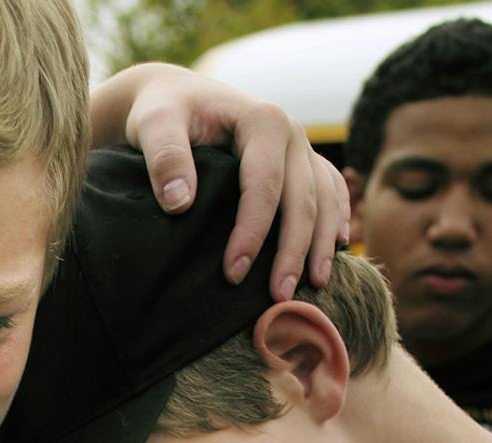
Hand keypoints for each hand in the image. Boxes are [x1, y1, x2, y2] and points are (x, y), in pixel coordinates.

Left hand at [97, 62, 350, 295]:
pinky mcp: (302, 161)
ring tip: (314, 286)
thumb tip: (180, 203)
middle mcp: (291, 132)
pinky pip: (331, 191)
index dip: (252, 233)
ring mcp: (301, 147)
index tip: (232, 274)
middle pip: (303, 199)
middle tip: (279, 297)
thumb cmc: (162, 112)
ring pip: (325, 199)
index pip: (264, 186)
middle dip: (293, 251)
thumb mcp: (153, 126)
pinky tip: (338, 250)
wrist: (175, 96)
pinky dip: (336, 220)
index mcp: (262, 120)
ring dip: (322, 244)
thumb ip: (164, 158)